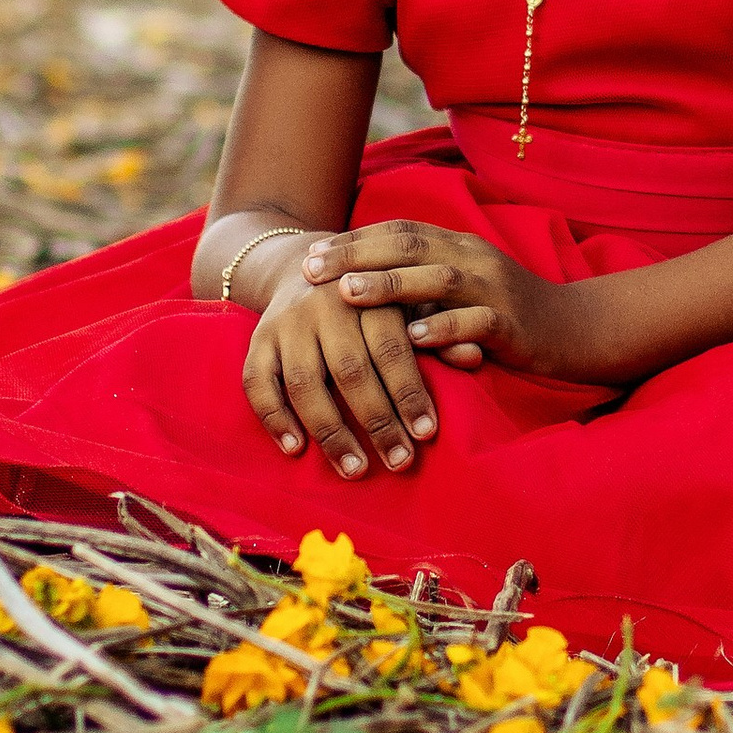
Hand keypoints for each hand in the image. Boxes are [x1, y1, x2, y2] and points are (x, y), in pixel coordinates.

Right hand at [241, 245, 445, 481]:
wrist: (300, 262)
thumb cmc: (371, 296)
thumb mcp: (407, 302)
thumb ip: (439, 330)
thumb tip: (475, 355)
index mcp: (369, 292)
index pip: (392, 347)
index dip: (410, 392)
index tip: (427, 433)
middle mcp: (324, 304)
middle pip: (351, 370)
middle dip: (378, 421)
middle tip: (401, 461)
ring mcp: (286, 323)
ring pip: (305, 383)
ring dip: (331, 432)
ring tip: (356, 470)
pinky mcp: (257, 339)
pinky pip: (257, 383)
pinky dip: (275, 419)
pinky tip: (296, 450)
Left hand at [302, 224, 589, 379]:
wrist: (576, 329)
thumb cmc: (506, 313)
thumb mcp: (461, 289)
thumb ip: (420, 283)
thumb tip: (359, 289)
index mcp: (458, 246)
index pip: (398, 232)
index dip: (353, 241)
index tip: (310, 255)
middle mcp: (473, 258)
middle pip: (408, 246)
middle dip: (356, 255)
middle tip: (311, 269)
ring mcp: (494, 288)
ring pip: (437, 277)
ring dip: (389, 284)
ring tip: (348, 293)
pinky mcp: (513, 323)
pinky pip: (475, 321)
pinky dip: (443, 327)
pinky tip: (413, 339)